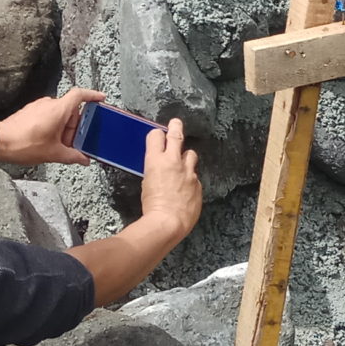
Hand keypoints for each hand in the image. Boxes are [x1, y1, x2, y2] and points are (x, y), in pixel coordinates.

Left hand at [0, 87, 104, 166]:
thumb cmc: (23, 143)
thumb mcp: (54, 154)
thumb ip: (73, 156)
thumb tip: (83, 159)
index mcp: (59, 109)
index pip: (81, 95)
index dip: (93, 96)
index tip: (101, 99)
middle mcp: (49, 104)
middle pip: (71, 111)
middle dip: (75, 127)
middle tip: (75, 143)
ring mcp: (38, 107)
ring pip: (59, 114)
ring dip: (63, 129)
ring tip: (59, 146)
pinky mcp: (29, 112)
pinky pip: (48, 116)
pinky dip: (53, 127)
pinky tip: (48, 143)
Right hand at [138, 116, 202, 240]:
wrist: (168, 222)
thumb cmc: (152, 206)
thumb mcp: (146, 184)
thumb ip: (155, 172)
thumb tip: (160, 171)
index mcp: (156, 161)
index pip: (156, 136)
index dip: (157, 135)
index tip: (159, 135)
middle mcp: (173, 162)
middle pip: (177, 136)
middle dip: (175, 127)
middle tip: (176, 123)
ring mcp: (188, 172)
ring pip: (191, 154)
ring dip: (186, 157)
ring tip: (182, 164)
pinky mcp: (198, 184)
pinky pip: (195, 176)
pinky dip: (190, 180)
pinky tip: (185, 189)